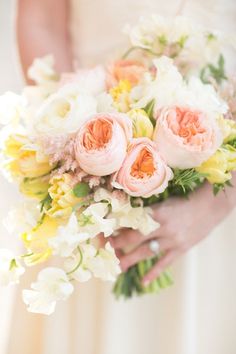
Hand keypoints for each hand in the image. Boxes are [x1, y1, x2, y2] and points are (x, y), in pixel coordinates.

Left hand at [111, 181, 235, 285]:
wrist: (208, 207)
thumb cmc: (183, 202)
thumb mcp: (164, 203)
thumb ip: (148, 213)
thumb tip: (127, 221)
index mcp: (156, 212)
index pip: (130, 221)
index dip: (116, 226)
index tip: (103, 231)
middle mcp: (163, 227)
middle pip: (135, 237)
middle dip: (117, 243)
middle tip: (104, 249)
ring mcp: (172, 240)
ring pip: (146, 252)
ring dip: (130, 259)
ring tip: (117, 267)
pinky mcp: (181, 249)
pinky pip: (165, 263)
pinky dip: (154, 272)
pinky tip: (143, 281)